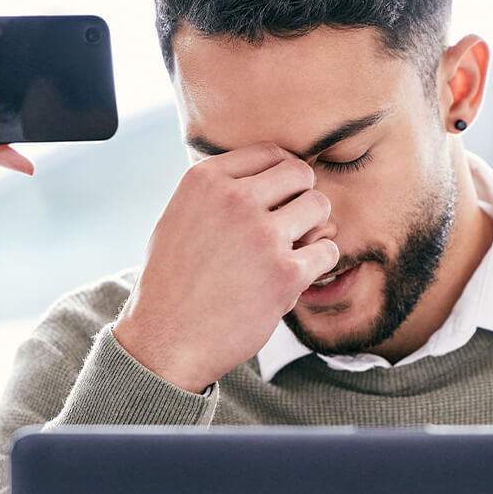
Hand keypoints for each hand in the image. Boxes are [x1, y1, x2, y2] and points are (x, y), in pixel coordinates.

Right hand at [113, 145, 340, 392]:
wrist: (165, 340)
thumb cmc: (173, 282)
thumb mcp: (179, 217)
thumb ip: (218, 192)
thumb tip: (268, 174)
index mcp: (205, 180)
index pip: (269, 153)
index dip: (281, 176)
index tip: (278, 198)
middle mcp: (234, 200)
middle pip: (300, 173)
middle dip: (301, 197)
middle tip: (290, 224)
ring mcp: (262, 235)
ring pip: (319, 207)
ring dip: (313, 228)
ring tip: (293, 249)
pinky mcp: (285, 272)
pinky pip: (327, 251)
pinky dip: (317, 264)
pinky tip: (294, 276)